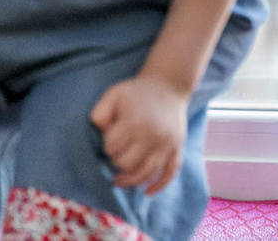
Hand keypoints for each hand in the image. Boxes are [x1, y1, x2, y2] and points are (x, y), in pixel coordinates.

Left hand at [89, 74, 188, 194]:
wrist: (169, 85)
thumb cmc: (137, 91)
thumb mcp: (113, 94)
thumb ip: (100, 113)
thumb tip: (101, 133)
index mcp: (135, 123)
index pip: (111, 149)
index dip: (107, 144)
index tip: (111, 134)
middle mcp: (153, 137)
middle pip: (126, 164)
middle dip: (117, 159)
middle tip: (118, 148)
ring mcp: (167, 145)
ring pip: (145, 174)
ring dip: (130, 179)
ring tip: (119, 179)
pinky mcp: (177, 148)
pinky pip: (169, 173)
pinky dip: (158, 185)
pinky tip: (146, 192)